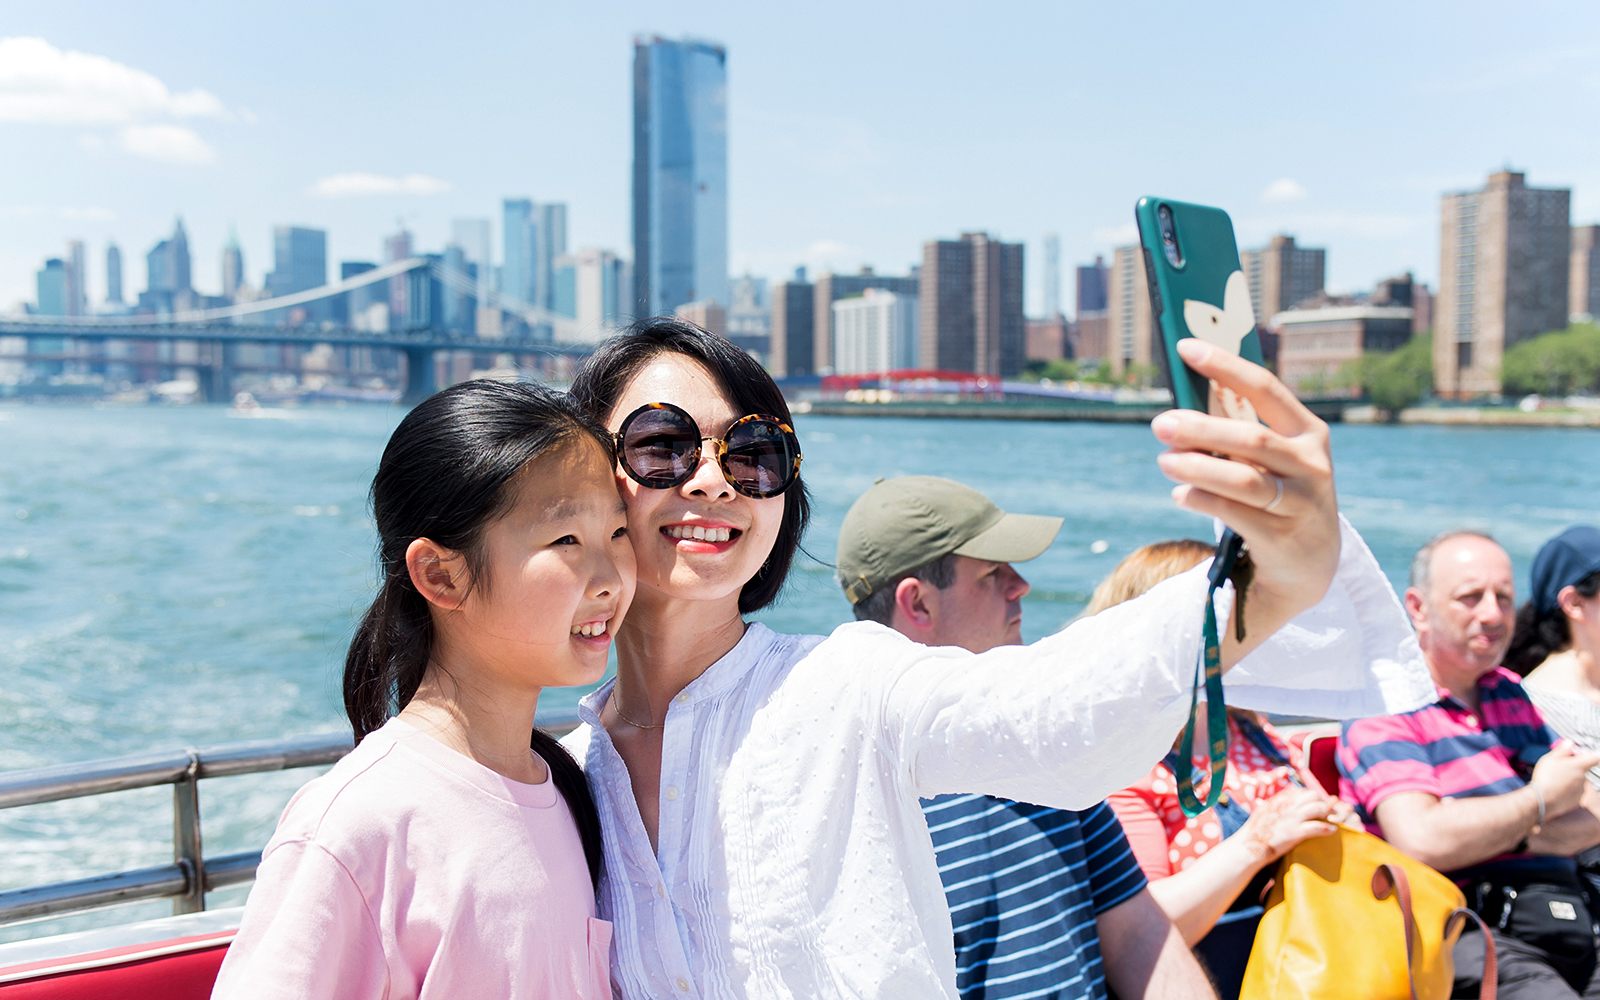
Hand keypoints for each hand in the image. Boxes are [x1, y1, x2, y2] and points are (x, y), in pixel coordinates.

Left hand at [1151, 340, 1338, 637]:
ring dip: (1197, 467)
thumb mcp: (1273, 459)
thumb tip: (1182, 405)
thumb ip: (1240, 431)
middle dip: (1201, 429)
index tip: (1187, 347)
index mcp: (1309, 432)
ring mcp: (1301, 503)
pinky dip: (1202, 500)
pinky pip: (1234, 513)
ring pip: (1243, 479)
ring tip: (1164, 461)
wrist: (1312, 562)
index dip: (1226, 366)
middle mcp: (1311, 465)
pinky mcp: (1282, 537)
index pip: (1266, 389)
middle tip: (1161, 423)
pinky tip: (1180, 494)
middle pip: (1251, 438)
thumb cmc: (1279, 492)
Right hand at [1234, 787, 1338, 865]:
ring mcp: (1292, 818)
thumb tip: (1282, 802)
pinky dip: (1328, 828)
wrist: (1249, 846)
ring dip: (1328, 813)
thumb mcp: (1263, 812)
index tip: (1316, 804)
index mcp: (1278, 800)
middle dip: (1322, 802)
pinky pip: (1318, 827)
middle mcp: (1287, 806)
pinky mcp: (1296, 832)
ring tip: (1333, 819)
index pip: (1301, 791)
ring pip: (1319, 808)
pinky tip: (1333, 831)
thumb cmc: (1255, 832)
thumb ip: (1275, 806)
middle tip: (1328, 811)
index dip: (1311, 797)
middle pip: (1313, 796)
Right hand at [1530, 743, 1599, 819]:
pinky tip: (1557, 790)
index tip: (1577, 756)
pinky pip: (1575, 793)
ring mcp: (1582, 790)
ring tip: (1555, 781)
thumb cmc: (1546, 777)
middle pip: (1583, 770)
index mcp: (1579, 766)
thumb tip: (1570, 743)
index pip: (1594, 758)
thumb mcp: (1550, 758)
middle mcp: (1584, 778)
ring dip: (1570, 780)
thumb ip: (1562, 750)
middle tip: (1559, 769)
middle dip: (1574, 769)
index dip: (1587, 756)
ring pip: (1579, 782)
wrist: (1542, 800)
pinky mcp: (1577, 801)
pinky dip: (1568, 791)